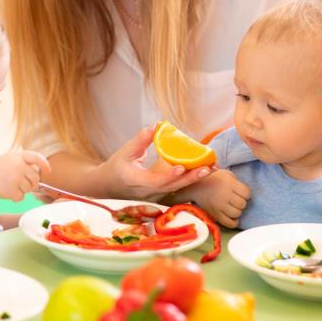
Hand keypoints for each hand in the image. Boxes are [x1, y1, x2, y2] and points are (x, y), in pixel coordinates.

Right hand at [0, 150, 50, 200]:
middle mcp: (18, 166)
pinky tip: (7, 192)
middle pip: (35, 178)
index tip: (48, 170)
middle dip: (31, 183)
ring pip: (29, 189)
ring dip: (23, 191)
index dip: (44, 164)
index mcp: (18, 156)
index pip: (36, 158)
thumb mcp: (9, 159)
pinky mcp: (11, 190)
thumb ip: (24, 162)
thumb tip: (40, 172)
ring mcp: (15, 178)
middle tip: (21, 183)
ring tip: (11, 186)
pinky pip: (21, 197)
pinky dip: (16, 198)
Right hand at [98, 124, 214, 200]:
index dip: (169, 176)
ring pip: (178, 188)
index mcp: (137, 182)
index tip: (181, 168)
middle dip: (192, 178)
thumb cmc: (116, 167)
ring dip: (195, 178)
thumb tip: (156, 126)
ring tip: (212, 168)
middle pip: (173, 187)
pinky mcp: (161, 193)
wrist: (109, 186)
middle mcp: (149, 192)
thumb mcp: (125, 152)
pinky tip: (203, 170)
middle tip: (208, 168)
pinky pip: (177, 187)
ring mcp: (156, 195)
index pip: (155, 181)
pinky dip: (190, 179)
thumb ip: (140, 140)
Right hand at [165, 169, 249, 227]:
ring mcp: (219, 206)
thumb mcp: (226, 174)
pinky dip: (234, 222)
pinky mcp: (214, 214)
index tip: (241, 192)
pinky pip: (229, 223)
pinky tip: (233, 218)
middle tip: (236, 199)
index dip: (246, 193)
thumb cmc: (213, 178)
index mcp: (229, 184)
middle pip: (242, 204)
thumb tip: (245, 193)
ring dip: (237, 211)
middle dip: (241, 202)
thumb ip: (237, 182)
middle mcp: (225, 195)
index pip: (247, 193)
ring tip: (233, 206)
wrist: (194, 185)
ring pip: (237, 213)